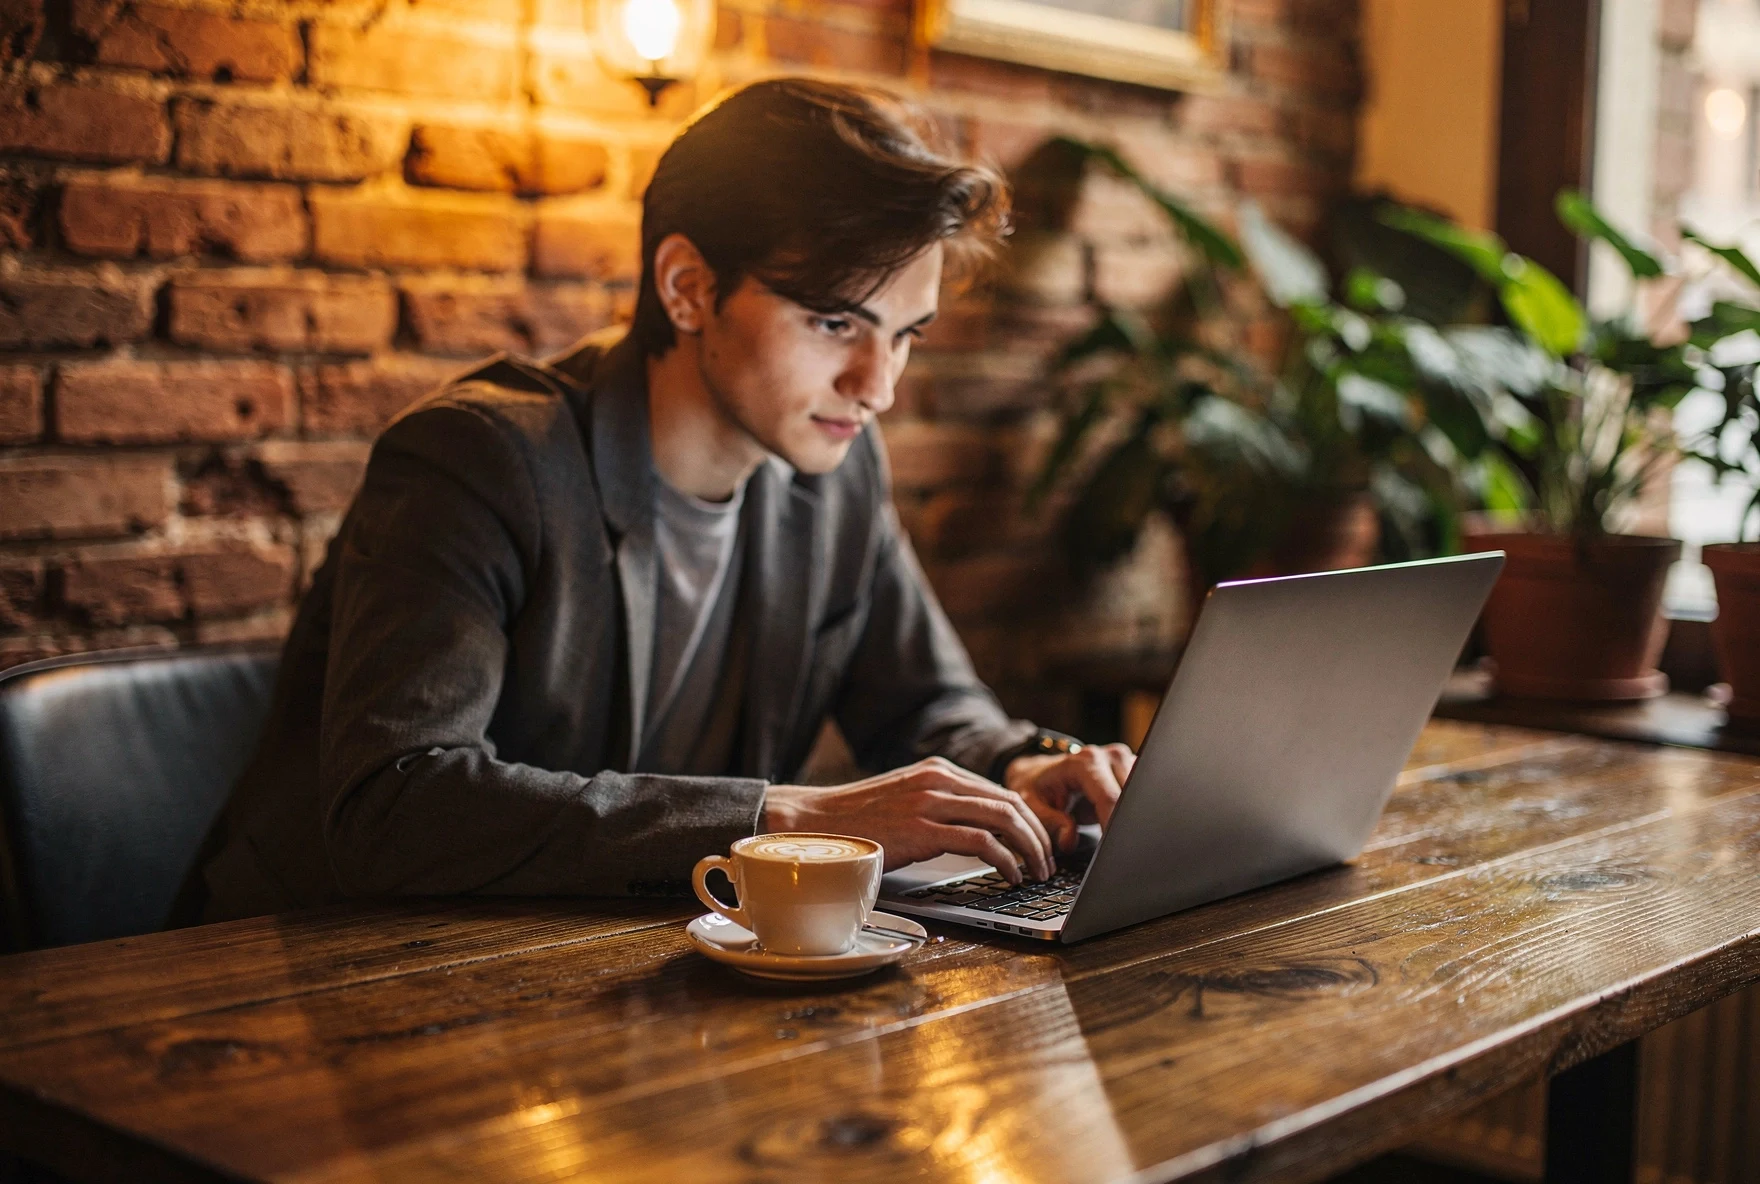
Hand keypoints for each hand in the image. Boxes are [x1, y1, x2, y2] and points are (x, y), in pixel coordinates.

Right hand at [760, 757, 1053, 882]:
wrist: (815, 823)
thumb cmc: (859, 821)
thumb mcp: (906, 801)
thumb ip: (941, 806)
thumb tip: (979, 831)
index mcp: (939, 771)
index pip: (1001, 792)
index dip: (1030, 821)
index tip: (1040, 846)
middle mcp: (940, 779)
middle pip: (1012, 803)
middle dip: (1039, 836)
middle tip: (1049, 863)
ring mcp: (932, 802)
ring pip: (1005, 819)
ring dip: (1030, 850)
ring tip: (1037, 873)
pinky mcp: (924, 829)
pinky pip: (982, 842)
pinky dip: (1006, 861)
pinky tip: (1011, 876)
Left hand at [1003, 743, 1135, 852]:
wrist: (1041, 772)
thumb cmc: (1036, 788)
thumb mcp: (1031, 804)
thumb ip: (1048, 822)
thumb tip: (1069, 839)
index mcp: (1085, 762)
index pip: (1111, 798)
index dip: (1113, 827)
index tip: (1112, 850)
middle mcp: (1110, 757)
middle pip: (1133, 797)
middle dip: (1126, 824)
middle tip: (1116, 848)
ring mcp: (1125, 761)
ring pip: (1144, 796)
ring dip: (1133, 818)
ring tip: (1118, 836)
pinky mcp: (1133, 771)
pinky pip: (1145, 795)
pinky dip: (1137, 813)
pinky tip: (1124, 825)